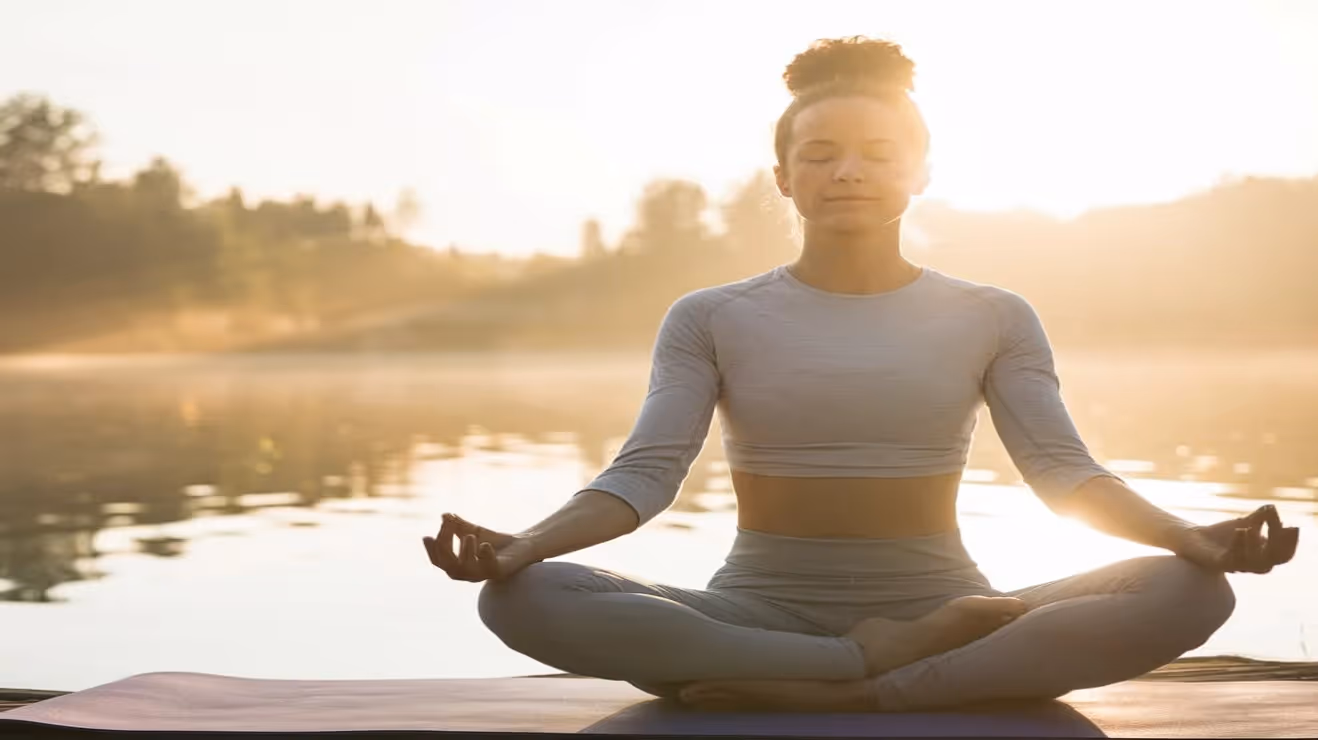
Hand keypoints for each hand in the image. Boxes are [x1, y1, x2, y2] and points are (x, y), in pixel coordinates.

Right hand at [422, 513, 538, 581]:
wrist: (524, 546)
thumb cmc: (497, 542)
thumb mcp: (476, 531)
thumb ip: (459, 525)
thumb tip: (444, 515)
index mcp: (460, 564)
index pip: (439, 561)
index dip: (431, 550)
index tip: (426, 535)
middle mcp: (469, 573)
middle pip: (448, 564)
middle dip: (445, 544)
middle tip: (448, 525)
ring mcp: (484, 573)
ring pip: (465, 570)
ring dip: (464, 552)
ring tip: (468, 536)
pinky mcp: (500, 571)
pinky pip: (490, 568)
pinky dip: (485, 556)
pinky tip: (484, 545)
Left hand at [1175, 504, 1298, 573]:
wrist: (1191, 537)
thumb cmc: (1220, 534)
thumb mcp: (1243, 523)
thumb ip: (1259, 518)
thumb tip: (1272, 507)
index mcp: (1260, 556)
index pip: (1282, 555)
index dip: (1289, 543)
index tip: (1291, 526)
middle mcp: (1250, 564)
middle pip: (1271, 561)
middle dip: (1278, 545)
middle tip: (1279, 526)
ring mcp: (1234, 565)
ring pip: (1253, 563)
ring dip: (1255, 544)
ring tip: (1250, 527)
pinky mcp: (1218, 564)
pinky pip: (1232, 559)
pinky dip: (1238, 544)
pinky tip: (1239, 530)